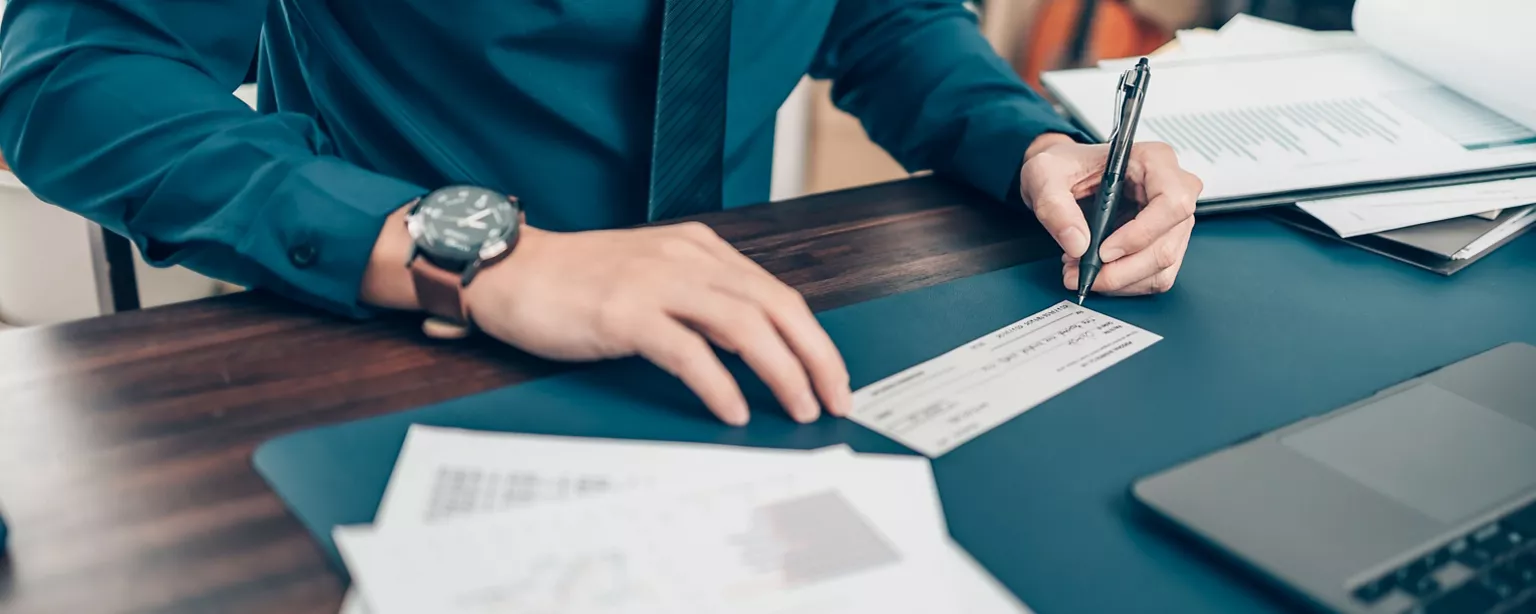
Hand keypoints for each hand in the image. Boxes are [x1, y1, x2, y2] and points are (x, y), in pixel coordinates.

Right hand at [461, 222, 851, 425]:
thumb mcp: (652, 278)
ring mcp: (656, 283)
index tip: (833, 378)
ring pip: (744, 324)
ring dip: (781, 370)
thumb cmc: (575, 283)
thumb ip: (699, 301)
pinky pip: (688, 350)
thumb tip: (753, 350)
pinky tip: (734, 408)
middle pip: (775, 306)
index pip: (777, 293)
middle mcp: (686, 259)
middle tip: (835, 399)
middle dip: (815, 357)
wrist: (508, 271)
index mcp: (700, 249)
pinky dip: (719, 383)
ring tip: (799, 407)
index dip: (814, 339)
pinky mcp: (625, 313)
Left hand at [1019, 135, 1202, 295]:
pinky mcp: (1163, 242)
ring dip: (1120, 279)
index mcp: (1154, 160)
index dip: (1141, 233)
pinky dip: (1124, 282)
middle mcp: (1171, 188)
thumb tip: (1077, 244)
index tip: (1104, 251)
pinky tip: (1098, 271)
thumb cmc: (1063, 166)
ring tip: (1083, 270)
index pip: (1171, 202)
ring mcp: (1171, 219)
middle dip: (1122, 269)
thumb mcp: (1045, 174)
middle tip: (1084, 272)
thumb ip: (1055, 205)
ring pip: (1162, 266)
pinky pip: (1154, 276)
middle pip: (1166, 244)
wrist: (1061, 175)